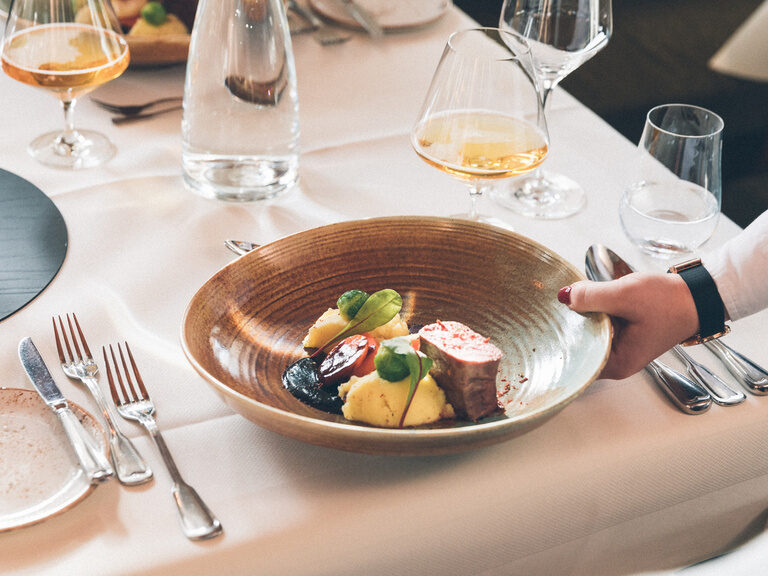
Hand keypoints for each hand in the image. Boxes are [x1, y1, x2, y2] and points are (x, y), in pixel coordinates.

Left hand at [558, 273, 698, 379]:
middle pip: (579, 345)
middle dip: (571, 324)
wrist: (697, 294)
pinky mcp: (623, 334)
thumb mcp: (625, 295)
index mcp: (617, 364)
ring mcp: (620, 348)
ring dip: (582, 315)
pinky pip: (599, 324)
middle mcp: (617, 362)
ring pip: (588, 332)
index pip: (576, 359)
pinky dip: (594, 311)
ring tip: (575, 298)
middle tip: (561, 303)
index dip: (563, 338)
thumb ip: (591, 297)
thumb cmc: (669, 302)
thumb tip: (564, 297)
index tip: (554, 318)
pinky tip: (590, 298)